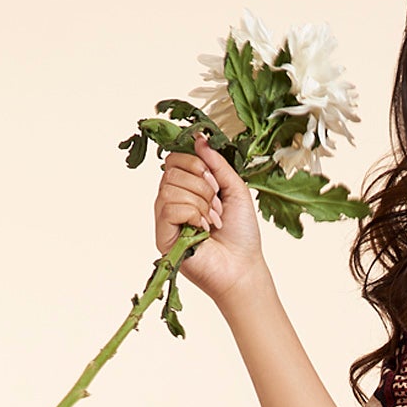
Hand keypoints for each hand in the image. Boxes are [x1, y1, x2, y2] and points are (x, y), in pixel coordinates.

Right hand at [153, 133, 268, 305]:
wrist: (243, 267)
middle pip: (172, 169)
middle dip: (202, 184)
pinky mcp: (163, 236)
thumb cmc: (241, 234)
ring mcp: (165, 218)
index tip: (216, 182)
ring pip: (171, 187)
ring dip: (201, 202)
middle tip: (218, 205)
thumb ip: (217, 163)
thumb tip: (199, 138)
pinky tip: (203, 231)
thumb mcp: (235, 189)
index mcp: (187, 187)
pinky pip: (169, 207)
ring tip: (213, 221)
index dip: (196, 163)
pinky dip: (192, 215)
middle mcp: (172, 200)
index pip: (175, 157)